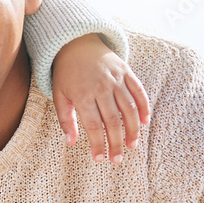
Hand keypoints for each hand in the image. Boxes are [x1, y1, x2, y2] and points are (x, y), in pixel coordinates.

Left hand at [52, 34, 150, 163]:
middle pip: (113, 121)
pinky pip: (139, 92)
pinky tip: (144, 123)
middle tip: (117, 159)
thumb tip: (71, 143)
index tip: (99, 159)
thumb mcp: (59, 95)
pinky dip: (144, 107)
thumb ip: (66, 119)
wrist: (76, 43)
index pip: (93, 126)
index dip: (98, 144)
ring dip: (132, 130)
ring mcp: (116, 79)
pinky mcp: (126, 72)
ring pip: (129, 109)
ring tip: (132, 146)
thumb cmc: (66, 73)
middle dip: (116, 143)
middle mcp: (101, 88)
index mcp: (82, 95)